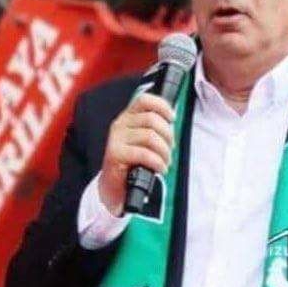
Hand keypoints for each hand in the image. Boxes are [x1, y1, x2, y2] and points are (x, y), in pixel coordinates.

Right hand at [98, 93, 174, 215]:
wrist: (115, 186)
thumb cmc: (133, 162)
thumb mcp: (144, 141)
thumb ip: (155, 129)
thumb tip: (172, 121)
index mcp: (128, 117)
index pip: (144, 100)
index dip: (162, 106)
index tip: (172, 118)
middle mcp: (120, 124)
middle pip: (152, 119)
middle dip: (168, 135)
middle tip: (170, 150)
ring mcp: (116, 139)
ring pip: (150, 136)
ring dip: (164, 151)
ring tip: (165, 162)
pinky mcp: (115, 154)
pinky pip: (144, 154)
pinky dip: (157, 162)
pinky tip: (160, 168)